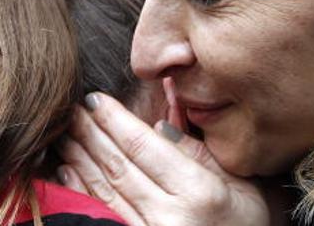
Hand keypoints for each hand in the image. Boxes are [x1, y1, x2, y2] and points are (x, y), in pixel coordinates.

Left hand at [58, 92, 268, 225]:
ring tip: (65, 134)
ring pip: (105, 190)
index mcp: (198, 192)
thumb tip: (158, 125)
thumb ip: (198, 154)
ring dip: (80, 159)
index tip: (96, 99)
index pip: (145, 148)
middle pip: (119, 167)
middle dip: (91, 134)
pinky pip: (104, 214)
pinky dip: (81, 191)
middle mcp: (169, 216)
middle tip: (72, 109)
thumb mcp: (239, 184)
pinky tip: (67, 172)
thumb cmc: (247, 224)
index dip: (116, 121)